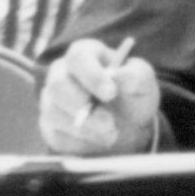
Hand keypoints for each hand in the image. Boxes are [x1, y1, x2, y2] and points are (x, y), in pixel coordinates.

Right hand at [37, 38, 158, 156]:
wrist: (128, 124)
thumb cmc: (132, 94)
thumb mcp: (144, 81)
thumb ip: (136, 75)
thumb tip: (120, 75)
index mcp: (85, 53)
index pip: (78, 57)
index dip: (92, 75)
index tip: (111, 93)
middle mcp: (62, 73)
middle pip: (57, 84)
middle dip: (83, 106)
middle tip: (109, 122)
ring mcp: (52, 100)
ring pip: (55, 113)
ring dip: (86, 128)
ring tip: (112, 132)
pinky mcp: (50, 126)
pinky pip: (57, 135)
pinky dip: (81, 141)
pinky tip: (100, 139)